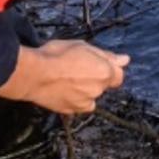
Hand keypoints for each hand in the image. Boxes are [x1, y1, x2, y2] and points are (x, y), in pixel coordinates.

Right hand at [0, 39, 128, 113]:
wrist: (33, 74)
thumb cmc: (56, 54)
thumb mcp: (82, 46)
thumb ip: (106, 56)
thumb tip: (125, 59)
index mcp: (104, 72)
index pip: (118, 76)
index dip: (108, 69)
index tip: (95, 65)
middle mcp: (98, 90)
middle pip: (102, 85)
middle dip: (94, 79)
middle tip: (76, 68)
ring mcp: (84, 103)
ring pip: (90, 96)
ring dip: (84, 90)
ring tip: (66, 79)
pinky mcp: (71, 111)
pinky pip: (77, 105)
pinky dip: (73, 99)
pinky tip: (61, 90)